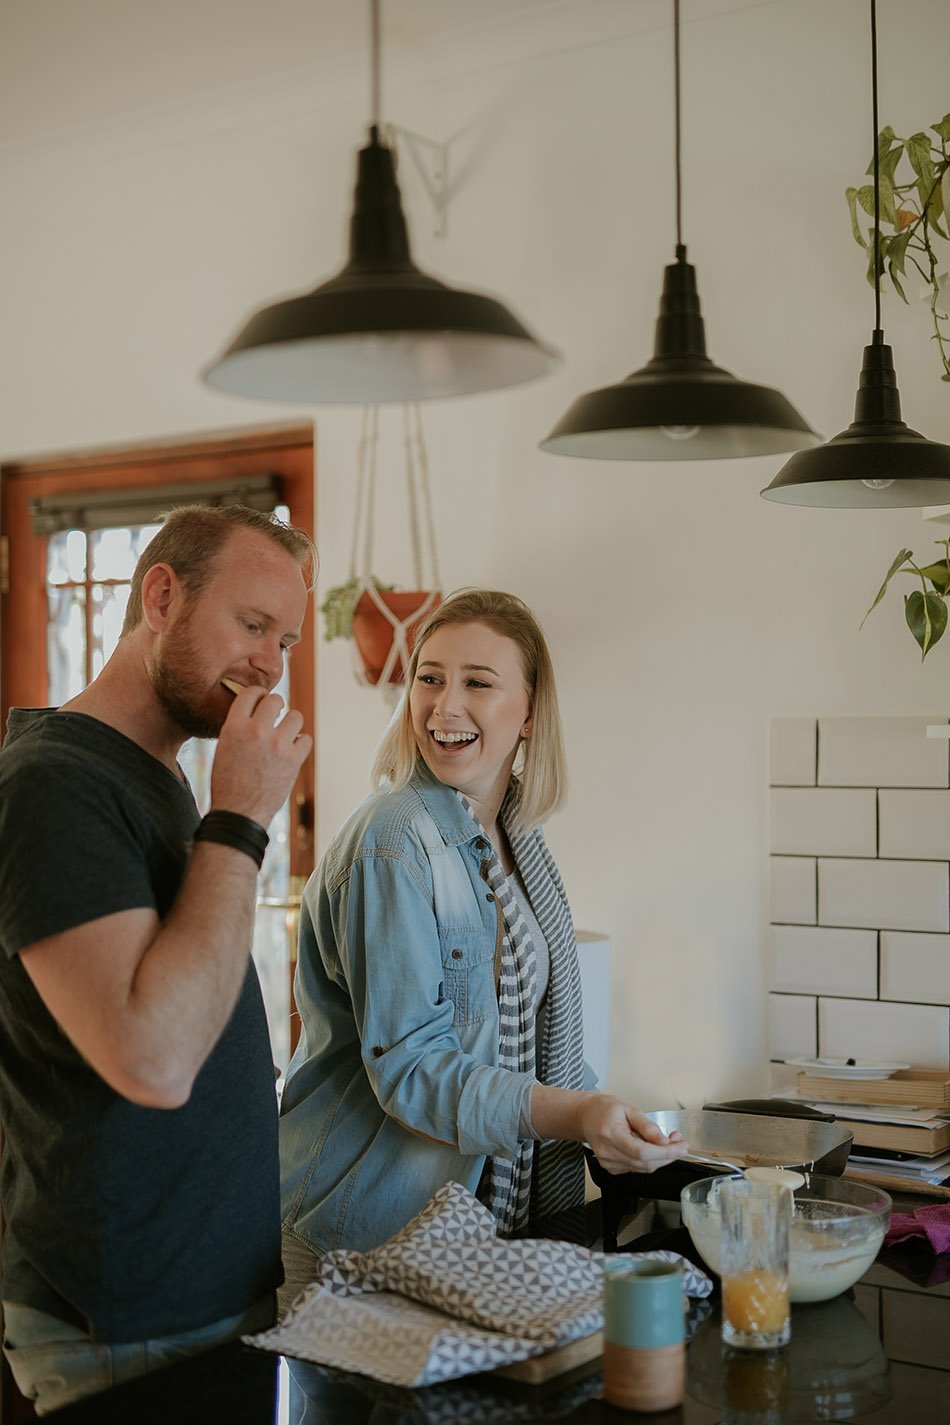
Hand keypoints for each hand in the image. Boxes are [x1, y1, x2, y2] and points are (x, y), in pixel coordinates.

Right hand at [210, 686, 311, 826]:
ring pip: (296, 717)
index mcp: (234, 727)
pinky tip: (292, 749)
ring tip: (285, 733)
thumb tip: (255, 712)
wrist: (239, 813)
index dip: (258, 695)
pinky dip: (300, 743)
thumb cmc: (227, 783)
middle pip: (276, 700)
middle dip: (276, 706)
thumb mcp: (223, 748)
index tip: (261, 700)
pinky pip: (306, 739)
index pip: (250, 693)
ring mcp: (278, 745)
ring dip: (291, 724)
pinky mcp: (294, 760)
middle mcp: (257, 731)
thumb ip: (238, 728)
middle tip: (275, 715)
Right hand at [581, 1095, 688, 1174]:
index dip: (665, 1152)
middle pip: (645, 1163)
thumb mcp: (629, 1109)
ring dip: (661, 1158)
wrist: (587, 1116)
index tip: (680, 1146)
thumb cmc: (605, 1109)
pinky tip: (653, 1149)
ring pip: (644, 1168)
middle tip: (680, 1143)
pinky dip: (650, 1161)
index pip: (642, 1152)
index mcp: (610, 1134)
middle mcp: (607, 1152)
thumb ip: (647, 1126)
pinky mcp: (612, 1168)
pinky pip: (637, 1168)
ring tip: (669, 1143)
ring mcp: (608, 1163)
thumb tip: (664, 1140)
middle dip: (668, 1155)